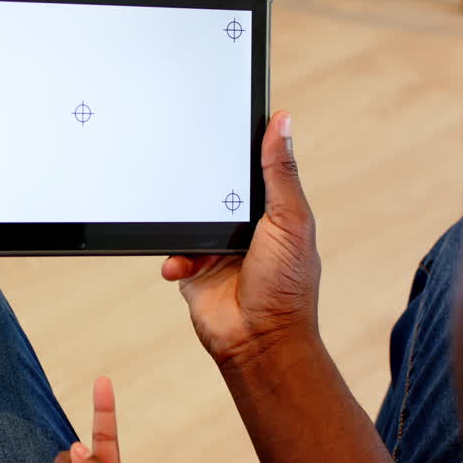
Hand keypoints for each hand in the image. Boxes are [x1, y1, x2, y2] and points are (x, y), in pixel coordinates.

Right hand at [162, 111, 322, 369]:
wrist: (258, 340)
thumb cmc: (287, 287)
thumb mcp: (289, 220)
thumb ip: (280, 173)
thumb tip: (283, 122)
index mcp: (271, 210)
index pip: (252, 167)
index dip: (238, 147)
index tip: (220, 121)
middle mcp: (243, 227)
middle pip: (213, 190)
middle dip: (199, 185)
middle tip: (184, 169)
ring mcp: (216, 249)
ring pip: (189, 220)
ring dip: (184, 225)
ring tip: (191, 234)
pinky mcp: (193, 270)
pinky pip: (173, 251)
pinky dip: (174, 257)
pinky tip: (180, 265)